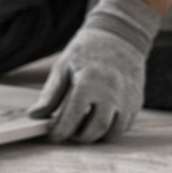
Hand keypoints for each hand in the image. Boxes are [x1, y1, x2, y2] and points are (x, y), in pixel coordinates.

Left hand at [29, 0, 160, 142]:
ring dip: (97, 136)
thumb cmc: (87, 50)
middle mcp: (111, 92)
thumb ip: (50, 94)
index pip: (72, 118)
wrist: (121, 35)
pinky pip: (124, 125)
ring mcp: (127, 98)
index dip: (61, 132)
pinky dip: (111, 129)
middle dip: (79, 137)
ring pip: (113, 132)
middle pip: (94, 130)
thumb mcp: (64, 67)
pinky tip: (100, 119)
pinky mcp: (136, 101)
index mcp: (88, 82)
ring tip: (85, 128)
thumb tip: (35, 115)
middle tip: (70, 133)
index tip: (54, 135)